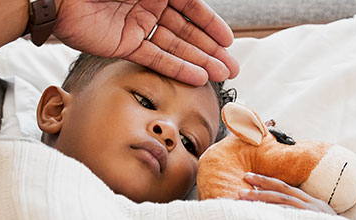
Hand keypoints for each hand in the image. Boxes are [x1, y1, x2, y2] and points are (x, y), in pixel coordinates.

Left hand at [52, 0, 238, 85]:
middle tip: (231, 68)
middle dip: (210, 49)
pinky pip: (155, 57)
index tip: (228, 42)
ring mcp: (137, 25)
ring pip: (174, 46)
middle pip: (186, 30)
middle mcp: (149, 4)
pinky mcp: (123, 44)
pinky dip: (176, 67)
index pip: (192, 7)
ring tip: (221, 76)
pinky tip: (197, 77)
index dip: (211, 25)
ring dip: (199, 61)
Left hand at [238, 172, 336, 214]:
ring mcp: (312, 212)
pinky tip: (260, 209)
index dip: (269, 183)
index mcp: (313, 204)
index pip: (288, 189)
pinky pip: (288, 213)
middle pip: (284, 191)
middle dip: (263, 184)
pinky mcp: (311, 217)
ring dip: (262, 197)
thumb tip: (278, 208)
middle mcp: (313, 206)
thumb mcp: (314, 216)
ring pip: (283, 201)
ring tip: (244, 195)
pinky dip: (274, 210)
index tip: (253, 179)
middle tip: (245, 179)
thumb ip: (299, 211)